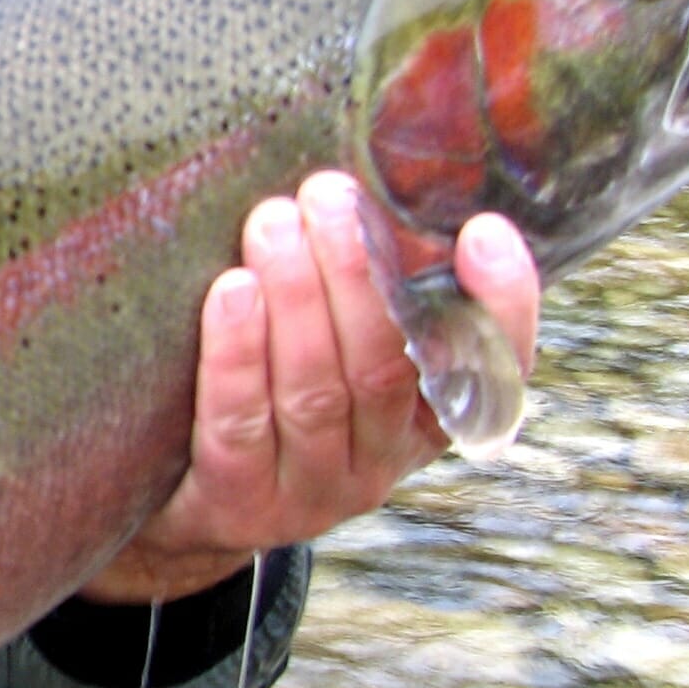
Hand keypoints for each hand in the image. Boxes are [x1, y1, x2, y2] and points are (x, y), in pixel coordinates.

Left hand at [80, 170, 540, 603]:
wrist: (186, 508)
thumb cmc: (269, 394)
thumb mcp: (335, 352)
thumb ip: (366, 289)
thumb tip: (368, 179)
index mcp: (427, 419)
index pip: (495, 370)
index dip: (502, 306)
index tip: (486, 231)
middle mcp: (382, 461)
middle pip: (386, 367)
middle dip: (358, 274)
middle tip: (328, 195)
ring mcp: (312, 492)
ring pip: (318, 392)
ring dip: (298, 298)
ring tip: (273, 223)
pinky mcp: (240, 502)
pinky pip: (242, 423)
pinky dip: (238, 354)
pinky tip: (232, 291)